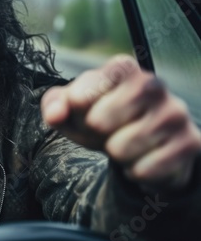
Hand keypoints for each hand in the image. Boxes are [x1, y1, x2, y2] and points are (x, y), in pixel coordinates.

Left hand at [41, 55, 200, 190]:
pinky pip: (145, 168)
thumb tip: (54, 114)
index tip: (77, 106)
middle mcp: (154, 85)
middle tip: (100, 130)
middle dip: (92, 132)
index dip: (82, 98)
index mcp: (124, 69)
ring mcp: (174, 114)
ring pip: (122, 147)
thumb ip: (54, 105)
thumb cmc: (101, 120)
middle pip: (101, 119)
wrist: (141, 146)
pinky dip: (134, 171)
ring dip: (114, 153)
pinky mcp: (188, 143)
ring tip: (122, 144)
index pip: (98, 79)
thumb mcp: (72, 110)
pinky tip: (140, 160)